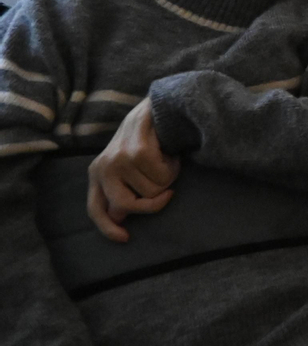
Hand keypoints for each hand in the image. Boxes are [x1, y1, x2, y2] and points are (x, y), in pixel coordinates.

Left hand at [87, 97, 178, 242]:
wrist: (157, 106)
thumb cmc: (144, 140)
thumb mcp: (126, 166)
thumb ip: (121, 189)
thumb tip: (119, 216)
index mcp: (97, 172)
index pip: (95, 208)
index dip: (108, 228)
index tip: (126, 238)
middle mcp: (103, 167)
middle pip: (127, 205)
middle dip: (152, 204)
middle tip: (167, 194)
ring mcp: (119, 159)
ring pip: (152, 191)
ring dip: (167, 178)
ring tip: (166, 161)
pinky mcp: (137, 152)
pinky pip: (163, 177)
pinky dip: (173, 168)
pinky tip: (170, 154)